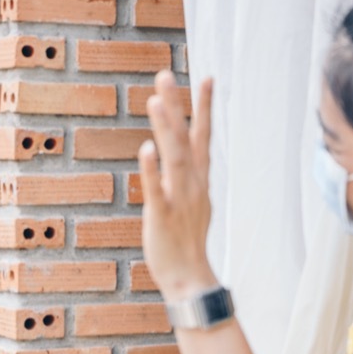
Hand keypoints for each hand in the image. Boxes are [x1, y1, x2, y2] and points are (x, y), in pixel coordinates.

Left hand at [139, 69, 218, 301]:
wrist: (188, 277)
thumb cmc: (186, 242)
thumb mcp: (191, 203)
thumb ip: (185, 179)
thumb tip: (175, 159)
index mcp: (199, 180)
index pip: (204, 137)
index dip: (205, 108)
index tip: (206, 78)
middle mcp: (192, 184)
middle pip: (187, 138)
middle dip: (177, 106)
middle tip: (165, 75)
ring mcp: (178, 198)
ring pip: (174, 157)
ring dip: (166, 128)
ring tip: (156, 100)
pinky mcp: (162, 215)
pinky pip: (156, 188)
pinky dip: (151, 169)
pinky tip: (146, 148)